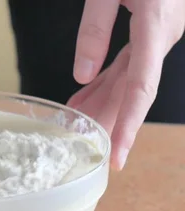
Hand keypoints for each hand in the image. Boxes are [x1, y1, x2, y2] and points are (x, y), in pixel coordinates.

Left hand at [68, 0, 184, 169]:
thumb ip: (96, 28)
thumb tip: (82, 75)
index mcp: (156, 24)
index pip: (141, 87)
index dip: (128, 124)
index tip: (117, 155)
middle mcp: (162, 34)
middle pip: (134, 89)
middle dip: (110, 122)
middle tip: (88, 152)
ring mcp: (158, 33)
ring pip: (129, 78)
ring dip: (104, 104)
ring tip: (79, 129)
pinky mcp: (149, 28)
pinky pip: (127, 63)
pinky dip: (105, 82)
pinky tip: (85, 97)